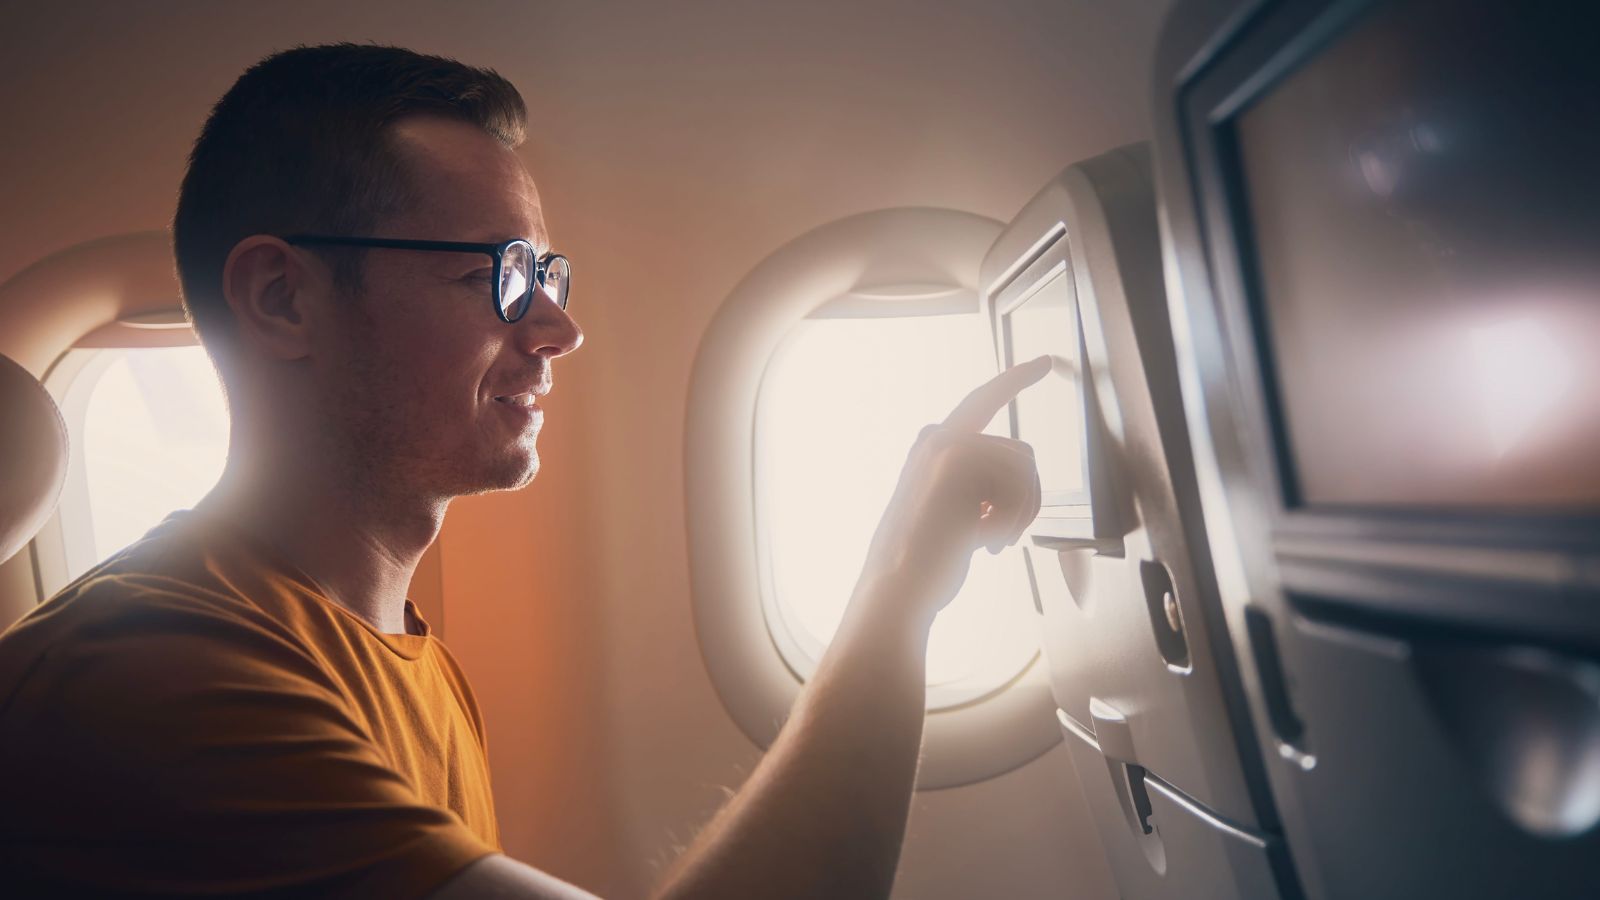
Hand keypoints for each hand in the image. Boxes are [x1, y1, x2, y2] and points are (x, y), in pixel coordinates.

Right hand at [855, 355, 1050, 628]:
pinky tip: (983, 541)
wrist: (898, 588)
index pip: (981, 402)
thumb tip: (1021, 475)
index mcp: (932, 447)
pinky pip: (1020, 481)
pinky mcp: (958, 458)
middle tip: (1004, 539)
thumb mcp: (955, 512)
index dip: (1014, 380)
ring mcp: (946, 444)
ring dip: (1019, 514)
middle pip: (1021, 450)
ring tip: (989, 543)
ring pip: (1026, 467)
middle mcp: (936, 437)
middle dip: (1026, 499)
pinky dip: (1013, 519)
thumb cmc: (927, 562)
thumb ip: (978, 484)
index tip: (1044, 361)